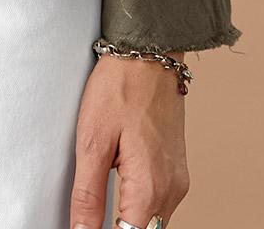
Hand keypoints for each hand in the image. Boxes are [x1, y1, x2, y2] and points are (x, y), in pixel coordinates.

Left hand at [68, 51, 190, 228]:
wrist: (150, 52)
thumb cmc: (120, 86)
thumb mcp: (92, 140)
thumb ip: (88, 194)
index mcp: (150, 187)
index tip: (85, 226)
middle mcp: (171, 190)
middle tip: (87, 217)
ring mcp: (178, 180)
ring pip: (153, 222)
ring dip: (128, 222)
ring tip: (99, 210)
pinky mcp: (177, 170)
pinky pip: (159, 204)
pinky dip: (139, 208)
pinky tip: (119, 195)